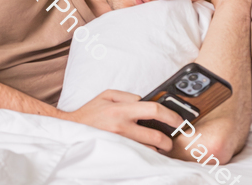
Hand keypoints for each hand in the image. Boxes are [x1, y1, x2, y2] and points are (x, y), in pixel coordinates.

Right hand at [64, 90, 183, 152]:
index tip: (179, 120)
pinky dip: (145, 154)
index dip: (171, 115)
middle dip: (168, 140)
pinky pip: (139, 156)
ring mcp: (120, 142)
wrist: (72, 129)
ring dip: (156, 149)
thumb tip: (146, 101)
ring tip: (154, 145)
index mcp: (121, 109)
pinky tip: (143, 150)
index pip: (154, 110)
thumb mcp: (106, 95)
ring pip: (150, 149)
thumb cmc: (90, 112)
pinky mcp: (118, 153)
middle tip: (169, 140)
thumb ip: (128, 96)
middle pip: (157, 136)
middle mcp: (122, 127)